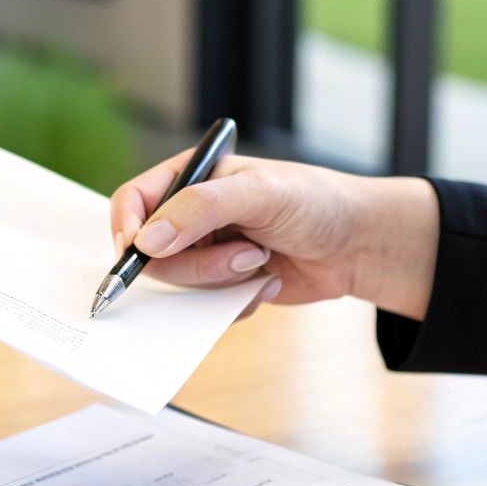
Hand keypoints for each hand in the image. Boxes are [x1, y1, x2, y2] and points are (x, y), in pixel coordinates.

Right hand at [107, 152, 438, 317]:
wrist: (358, 244)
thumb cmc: (315, 201)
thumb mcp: (258, 193)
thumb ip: (200, 209)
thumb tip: (147, 241)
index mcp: (192, 177)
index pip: (134, 200)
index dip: (128, 227)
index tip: (138, 253)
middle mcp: (192, 215)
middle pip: (153, 254)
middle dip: (198, 263)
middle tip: (245, 254)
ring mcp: (206, 252)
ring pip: (180, 285)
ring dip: (221, 282)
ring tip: (262, 261)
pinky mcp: (223, 285)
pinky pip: (206, 308)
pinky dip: (237, 302)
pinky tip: (268, 282)